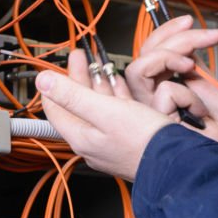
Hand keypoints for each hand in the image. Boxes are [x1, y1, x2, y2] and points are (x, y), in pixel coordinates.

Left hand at [37, 52, 171, 180]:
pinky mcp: (128, 138)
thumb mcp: (104, 110)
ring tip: (99, 63)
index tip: (59, 65)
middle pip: (77, 104)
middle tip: (81, 56)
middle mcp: (93, 141)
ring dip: (97, 83)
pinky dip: (114, 96)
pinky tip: (118, 85)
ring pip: (98, 107)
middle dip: (79, 77)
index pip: (55, 108)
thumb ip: (72, 95)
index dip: (54, 84)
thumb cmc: (142, 140)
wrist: (175, 162)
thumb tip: (43, 81)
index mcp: (81, 136)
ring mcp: (111, 140)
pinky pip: (115, 114)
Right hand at [125, 14, 217, 150]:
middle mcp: (153, 99)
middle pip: (143, 54)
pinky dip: (188, 94)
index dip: (166, 32)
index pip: (152, 52)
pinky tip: (199, 108)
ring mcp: (149, 111)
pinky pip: (164, 91)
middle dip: (172, 35)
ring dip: (170, 54)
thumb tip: (182, 45)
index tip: (188, 21)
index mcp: (166, 88)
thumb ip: (190, 66)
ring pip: (139, 67)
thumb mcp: (209, 86)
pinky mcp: (152, 123)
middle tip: (202, 34)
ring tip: (193, 62)